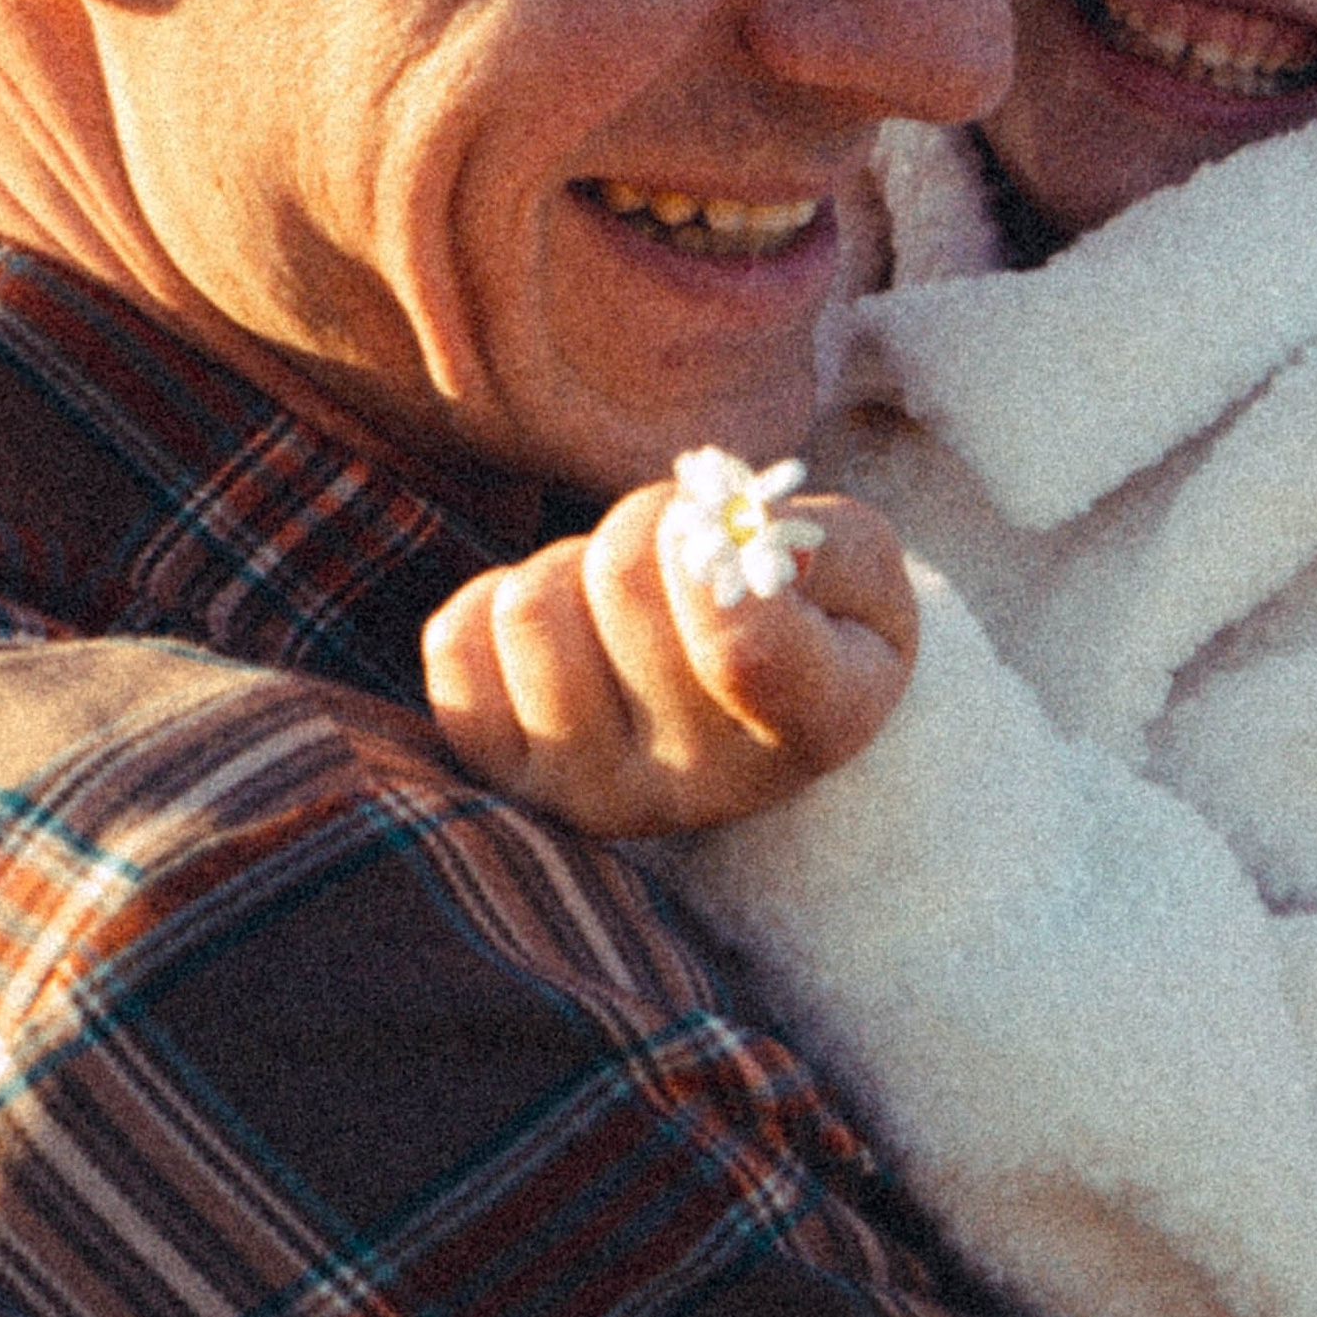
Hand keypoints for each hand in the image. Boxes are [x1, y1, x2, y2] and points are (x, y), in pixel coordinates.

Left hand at [422, 472, 917, 835]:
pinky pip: (455, 641)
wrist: (744, 698)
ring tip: (624, 601)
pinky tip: (566, 632)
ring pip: (532, 607)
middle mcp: (695, 791)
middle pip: (621, 576)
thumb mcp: (861, 567)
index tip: (738, 536)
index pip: (743, 647)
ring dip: (572, 563)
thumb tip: (716, 537)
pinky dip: (498, 599)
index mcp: (808, 733)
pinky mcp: (505, 777)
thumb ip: (820, 540)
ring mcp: (589, 796)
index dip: (723, 546)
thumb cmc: (810, 612)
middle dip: (647, 520)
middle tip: (679, 551)